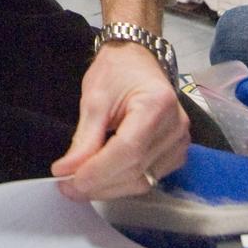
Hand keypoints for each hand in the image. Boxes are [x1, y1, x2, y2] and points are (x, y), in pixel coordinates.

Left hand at [51, 42, 189, 200]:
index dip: (98, 170)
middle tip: (67, 187)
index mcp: (157, 104)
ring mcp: (180, 142)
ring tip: (79, 185)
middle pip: (136, 170)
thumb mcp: (94, 98)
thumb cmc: (116, 71)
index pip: (128, 149)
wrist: (137, 59)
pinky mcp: (177, 153)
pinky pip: (149, 178)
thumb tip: (67, 171)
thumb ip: (84, 138)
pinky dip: (123, 184)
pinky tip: (102, 179)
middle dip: (99, 184)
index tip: (68, 181)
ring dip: (109, 189)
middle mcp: (176, 126)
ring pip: (143, 181)